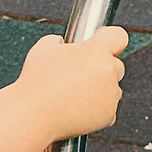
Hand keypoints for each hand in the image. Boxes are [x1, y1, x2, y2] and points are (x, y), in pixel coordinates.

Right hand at [14, 26, 127, 142]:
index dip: (109, 38)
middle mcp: (108, 71)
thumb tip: (62, 44)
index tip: (100, 42)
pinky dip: (97, 110)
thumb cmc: (36, 81)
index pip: (118, 36)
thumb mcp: (44, 49)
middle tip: (79, 74)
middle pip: (117, 65)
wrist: (32, 114)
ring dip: (100, 89)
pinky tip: (77, 108)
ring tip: (74, 94)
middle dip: (102, 68)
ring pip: (113, 88)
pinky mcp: (108, 115)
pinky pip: (108, 109)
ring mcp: (110, 94)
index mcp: (96, 50)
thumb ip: (59, 41)